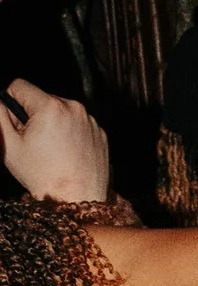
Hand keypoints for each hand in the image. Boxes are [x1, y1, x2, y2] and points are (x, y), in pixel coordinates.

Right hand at [3, 78, 110, 202]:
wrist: (77, 199)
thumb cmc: (43, 176)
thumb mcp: (9, 145)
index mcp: (50, 107)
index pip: (19, 86)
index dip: (10, 102)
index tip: (14, 121)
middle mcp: (74, 108)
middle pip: (41, 99)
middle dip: (32, 115)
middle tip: (32, 142)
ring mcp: (90, 121)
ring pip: (60, 111)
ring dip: (52, 124)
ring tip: (50, 150)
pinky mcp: (100, 133)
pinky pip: (77, 124)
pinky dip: (69, 133)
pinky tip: (65, 154)